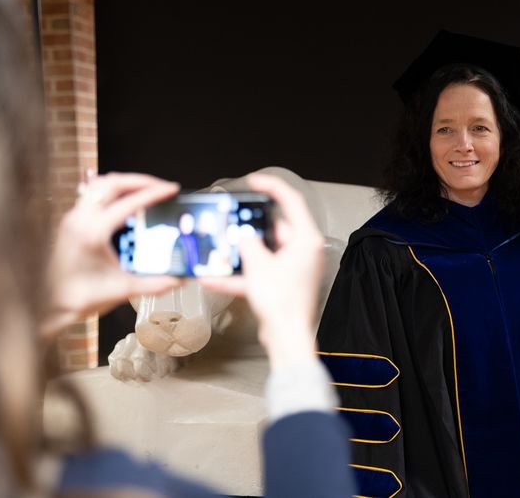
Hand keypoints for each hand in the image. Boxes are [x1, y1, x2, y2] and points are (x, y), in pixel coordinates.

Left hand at [43, 173, 181, 339]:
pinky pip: (92, 195)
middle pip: (111, 183)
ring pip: (99, 185)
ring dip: (124, 183)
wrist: (47, 306)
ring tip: (146, 189)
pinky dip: (112, 192)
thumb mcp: (123, 290)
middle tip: (162, 186)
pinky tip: (126, 203)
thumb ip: (155, 284)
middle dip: (140, 181)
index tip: (171, 190)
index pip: (128, 202)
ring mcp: (72, 219)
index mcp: (92, 233)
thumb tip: (179, 279)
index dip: (153, 193)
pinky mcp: (71, 223)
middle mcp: (79, 220)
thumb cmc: (78, 297)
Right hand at [199, 173, 324, 368]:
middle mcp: (304, 251)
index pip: (292, 202)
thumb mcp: (258, 266)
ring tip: (218, 251)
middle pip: (274, 229)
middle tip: (230, 222)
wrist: (287, 339)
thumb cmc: (283, 303)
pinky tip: (213, 279)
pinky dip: (240, 276)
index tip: (254, 181)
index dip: (272, 187)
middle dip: (248, 229)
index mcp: (306, 240)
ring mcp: (294, 268)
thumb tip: (242, 236)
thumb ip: (247, 243)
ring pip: (264, 253)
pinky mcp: (284, 285)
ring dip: (240, 255)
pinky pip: (259, 274)